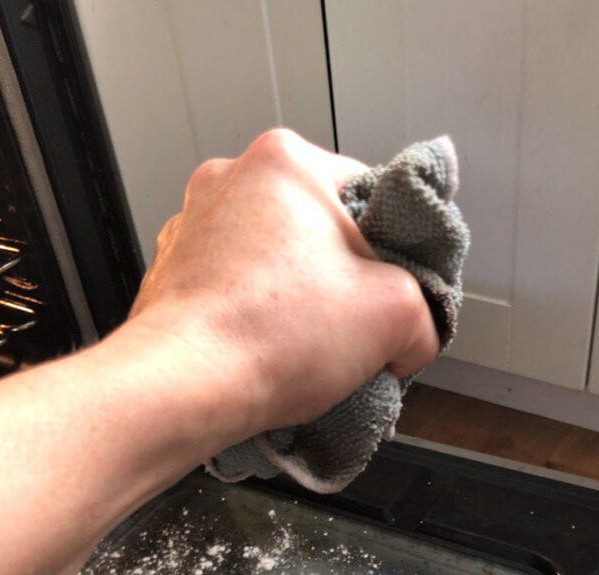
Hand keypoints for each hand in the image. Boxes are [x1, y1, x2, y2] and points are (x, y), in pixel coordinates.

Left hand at [127, 128, 439, 441]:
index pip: (373, 195)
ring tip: (304, 349)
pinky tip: (266, 353)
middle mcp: (231, 180)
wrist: (181, 388)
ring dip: (296, 301)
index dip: (396, 253)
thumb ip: (425, 313)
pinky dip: (255, 317)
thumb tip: (414, 335)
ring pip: (274, 262)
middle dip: (342, 281)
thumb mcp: (396, 316)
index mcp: (286, 162)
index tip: (396, 293)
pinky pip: (235, 290)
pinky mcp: (173, 272)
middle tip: (352, 329)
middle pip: (319, 230)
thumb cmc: (267, 336)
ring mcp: (193, 225)